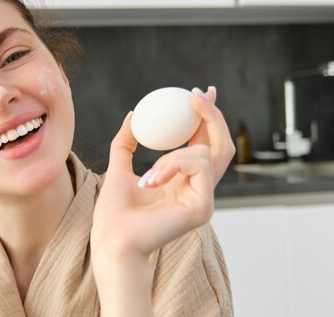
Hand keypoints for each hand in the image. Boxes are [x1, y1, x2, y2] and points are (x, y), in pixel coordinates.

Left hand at [91, 87, 233, 258]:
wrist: (112, 239)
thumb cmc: (114, 213)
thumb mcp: (118, 168)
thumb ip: (127, 142)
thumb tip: (134, 114)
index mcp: (181, 182)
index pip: (202, 144)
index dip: (205, 117)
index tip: (196, 93)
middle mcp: (197, 189)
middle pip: (221, 145)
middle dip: (212, 115)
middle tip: (196, 94)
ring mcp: (204, 199)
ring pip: (206, 152)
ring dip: (173, 154)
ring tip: (148, 175)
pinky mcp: (204, 206)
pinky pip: (198, 166)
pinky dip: (172, 165)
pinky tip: (150, 180)